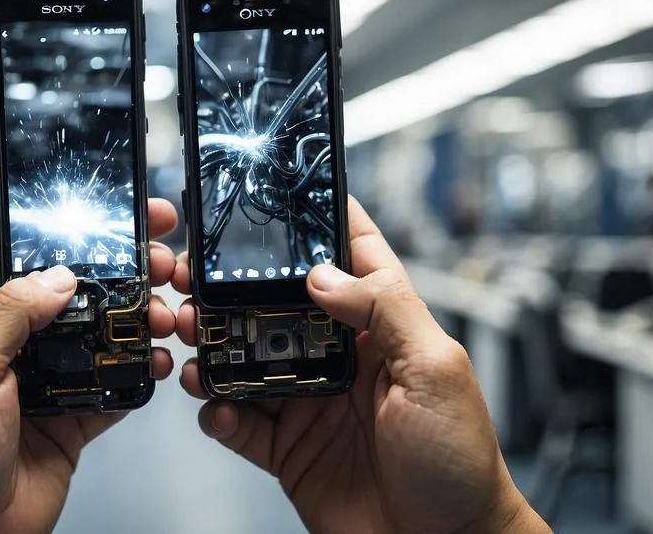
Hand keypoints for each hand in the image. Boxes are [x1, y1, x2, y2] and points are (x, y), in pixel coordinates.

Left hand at [0, 183, 178, 533]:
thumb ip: (10, 315)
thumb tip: (58, 276)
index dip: (5, 200)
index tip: (39, 171)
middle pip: (54, 275)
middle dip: (101, 250)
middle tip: (146, 231)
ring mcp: (37, 374)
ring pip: (93, 323)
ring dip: (132, 308)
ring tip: (163, 299)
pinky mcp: (68, 411)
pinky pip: (111, 378)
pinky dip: (139, 367)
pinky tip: (158, 356)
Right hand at [174, 197, 547, 533]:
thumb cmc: (460, 463)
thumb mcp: (437, 371)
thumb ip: (385, 311)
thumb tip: (323, 274)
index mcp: (385, 329)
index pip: (351, 259)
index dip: (321, 222)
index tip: (282, 190)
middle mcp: (342, 359)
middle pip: (279, 306)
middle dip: (238, 286)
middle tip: (200, 274)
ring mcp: (311, 403)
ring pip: (247, 358)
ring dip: (215, 345)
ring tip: (191, 335)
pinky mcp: (287, 449)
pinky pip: (238, 421)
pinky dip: (217, 411)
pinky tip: (214, 404)